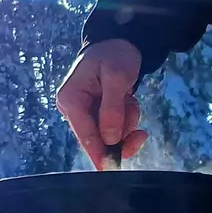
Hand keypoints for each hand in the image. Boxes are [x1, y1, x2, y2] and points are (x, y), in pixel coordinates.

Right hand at [55, 39, 146, 168]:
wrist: (119, 41)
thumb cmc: (115, 54)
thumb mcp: (117, 76)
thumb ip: (112, 108)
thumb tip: (110, 138)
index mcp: (71, 99)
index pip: (86, 134)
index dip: (100, 154)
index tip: (111, 171)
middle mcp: (72, 109)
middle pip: (97, 139)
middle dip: (121, 132)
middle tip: (141, 131)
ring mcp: (83, 112)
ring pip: (109, 135)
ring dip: (126, 121)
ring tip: (129, 99)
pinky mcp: (94, 113)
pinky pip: (114, 127)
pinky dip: (125, 117)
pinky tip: (126, 100)